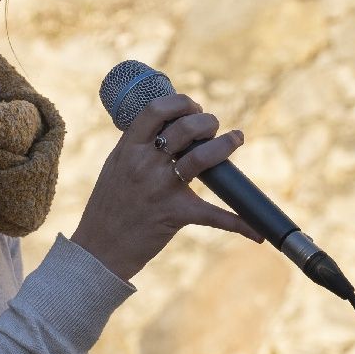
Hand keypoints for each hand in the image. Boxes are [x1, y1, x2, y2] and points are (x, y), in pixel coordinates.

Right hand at [71, 92, 259, 281]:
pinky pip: (213, 214)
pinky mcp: (174, 215)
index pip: (156, 110)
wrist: (98, 250)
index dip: (181, 103)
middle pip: (185, 128)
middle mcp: (144, 163)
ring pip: (202, 157)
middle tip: (213, 127)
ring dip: (225, 144)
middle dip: (207, 121)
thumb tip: (167, 129)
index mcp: (128, 149)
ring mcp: (159, 188)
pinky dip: (239, 223)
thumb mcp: (115, 167)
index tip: (192, 108)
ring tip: (235, 140)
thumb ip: (138, 148)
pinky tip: (256, 231)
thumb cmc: (109, 207)